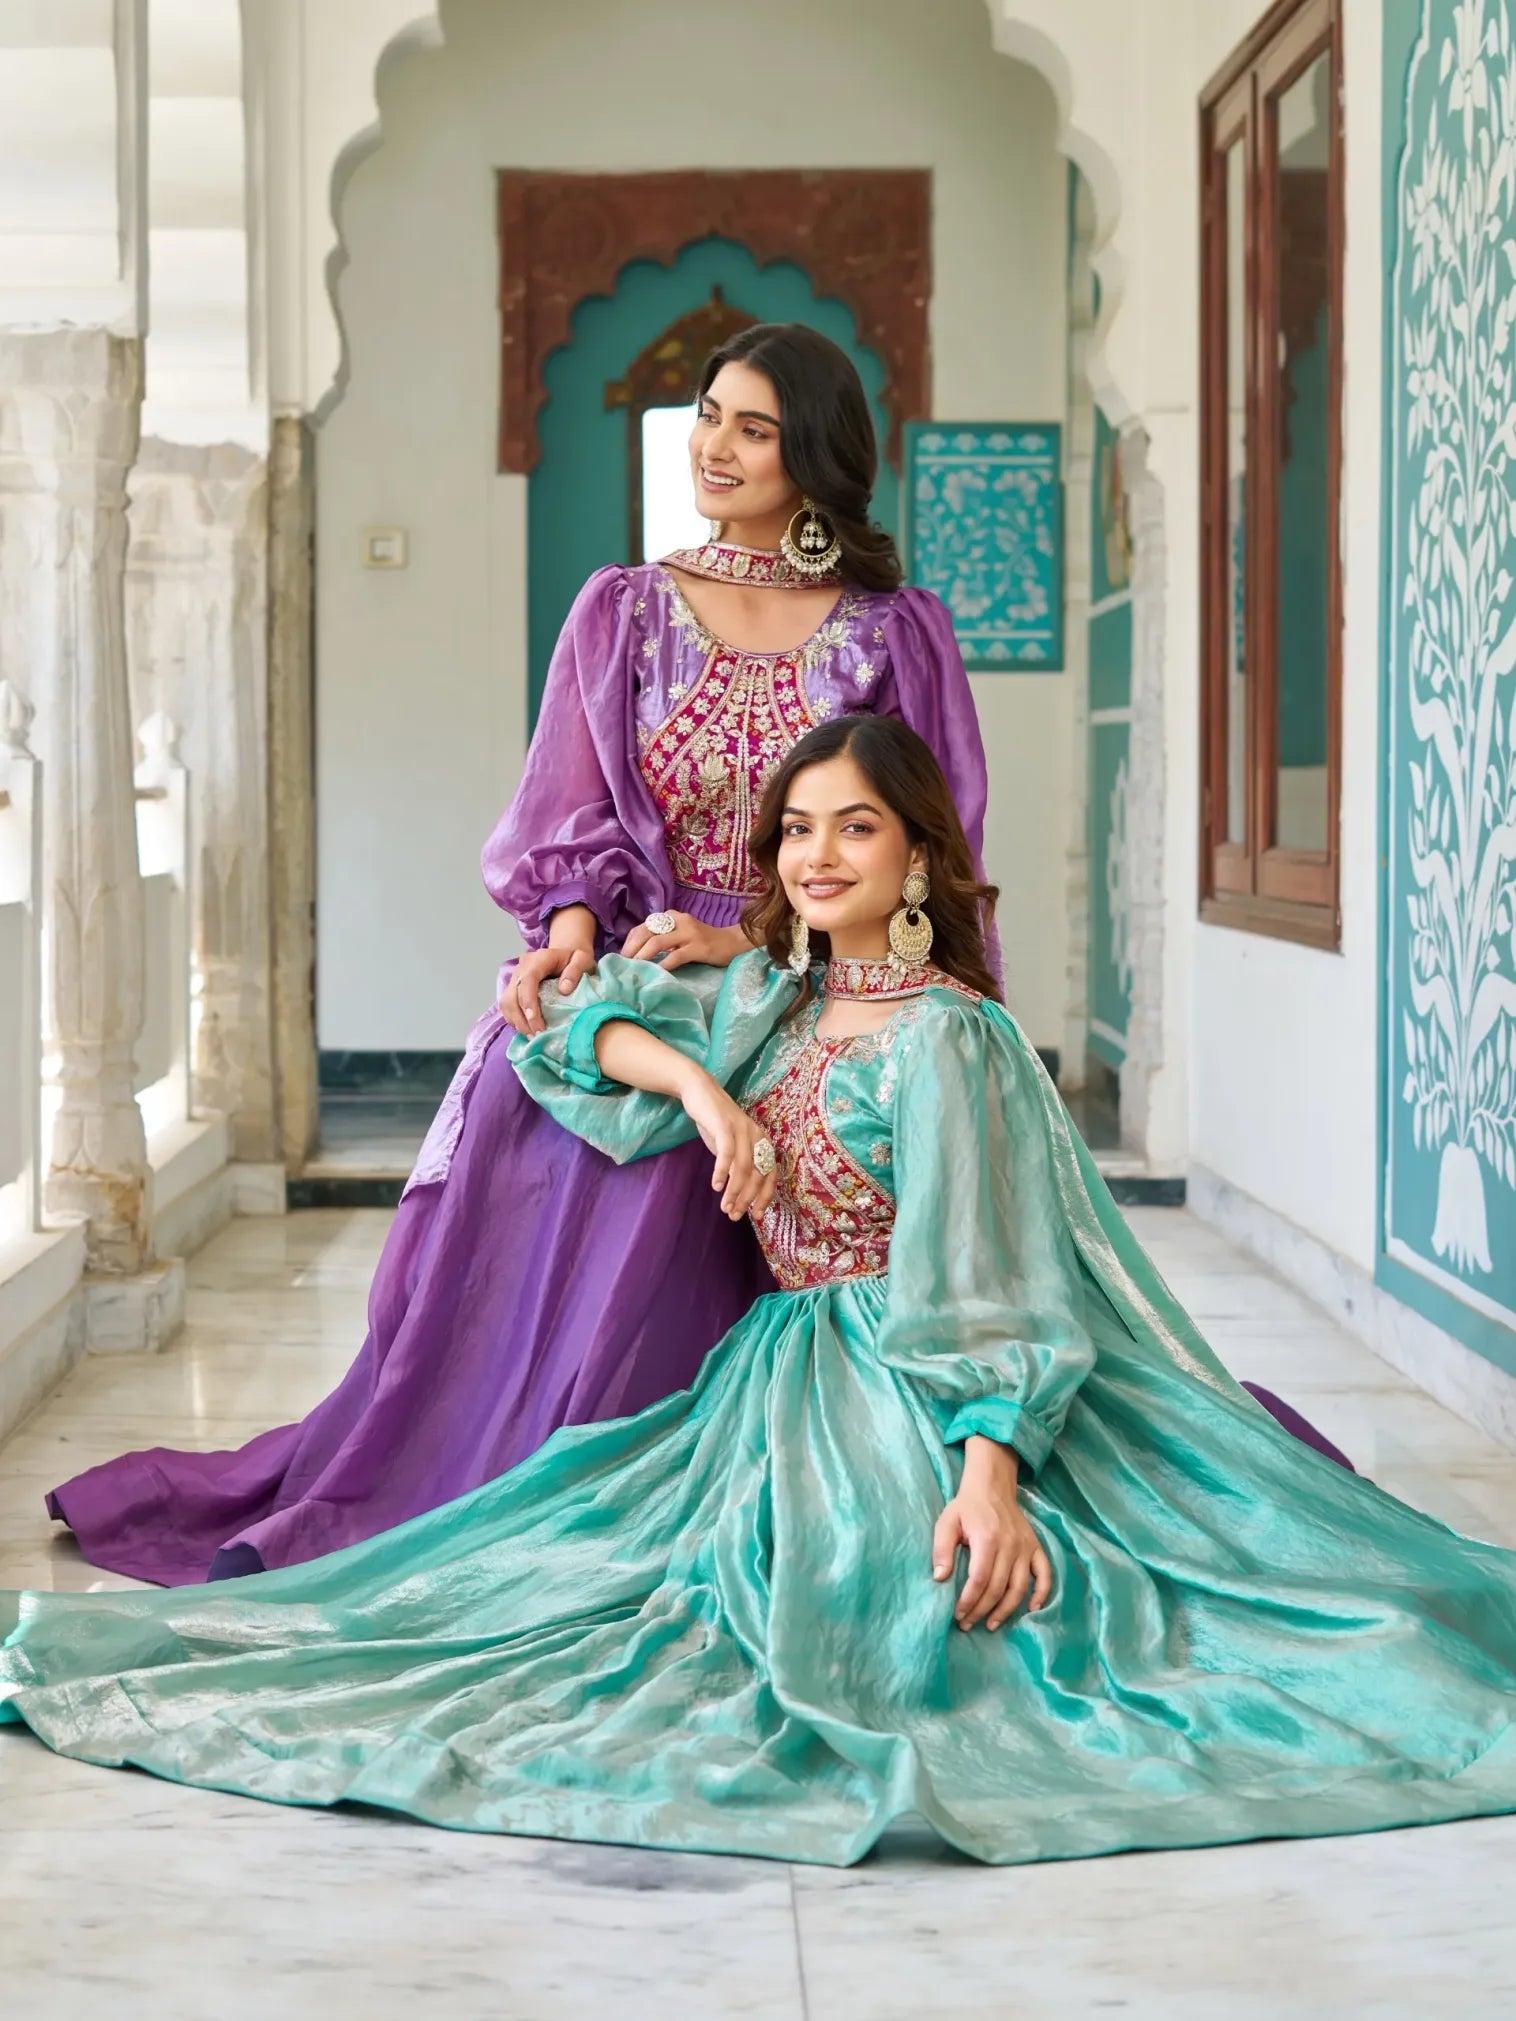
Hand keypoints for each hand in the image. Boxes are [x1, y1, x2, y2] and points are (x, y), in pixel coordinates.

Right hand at [498, 944, 595, 1034]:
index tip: (537, 1024)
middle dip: (522, 1019)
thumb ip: (575, 971)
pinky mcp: (513, 988)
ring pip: (506, 1003)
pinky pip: (507, 1007)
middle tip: (537, 1036)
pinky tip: (528, 1030)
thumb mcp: (583, 960)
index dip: (529, 1003)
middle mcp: (522, 967)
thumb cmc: (575, 959)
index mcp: (539, 959)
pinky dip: (515, 1020)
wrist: (565, 954)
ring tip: (532, 1037)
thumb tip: (564, 990)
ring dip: (517, 1022)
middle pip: (512, 995)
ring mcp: (515, 978)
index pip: (527, 980)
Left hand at [621, 914, 748, 971]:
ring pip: (657, 942)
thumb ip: (663, 938)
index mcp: (671, 916)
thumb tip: (637, 953)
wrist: (732, 943)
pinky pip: (676, 956)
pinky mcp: (698, 947)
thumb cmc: (703, 942)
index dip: (629, 942)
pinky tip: (656, 973)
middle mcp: (678, 920)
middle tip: (623, 964)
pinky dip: (663, 965)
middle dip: (631, 949)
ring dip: (642, 956)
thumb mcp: (680, 935)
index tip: (622, 957)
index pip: (642, 926)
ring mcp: (689, 933)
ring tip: (634, 968)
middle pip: (646, 932)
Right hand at [678, 1069, 778, 1221]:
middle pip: (757, 1174)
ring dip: (734, 1191)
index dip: (765, 1196)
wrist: (700, 1091)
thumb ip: (737, 1166)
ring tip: (725, 1208)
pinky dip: (722, 1172)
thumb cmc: (715, 1122)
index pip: (770, 1174)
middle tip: (734, 1215)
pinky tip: (716, 1186)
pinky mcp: (724, 1125)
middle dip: (747, 1199)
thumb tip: (740, 1195)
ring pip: (743, 1168)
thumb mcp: (730, 1147)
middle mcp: (757, 1136)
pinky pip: (726, 1153)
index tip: (756, 1215)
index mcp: (762, 1142)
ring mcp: (742, 1129)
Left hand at [932, 1439, 1051, 1630]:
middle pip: (998, 1588)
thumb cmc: (966, 1508)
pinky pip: (1045, 1574)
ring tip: (991, 1625)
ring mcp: (1026, 1547)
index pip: (980, 1579)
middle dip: (981, 1610)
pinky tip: (1032, 1609)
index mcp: (987, 1539)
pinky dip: (1042, 1594)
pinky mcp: (1036, 1548)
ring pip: (1019, 1587)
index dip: (969, 1601)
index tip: (958, 1614)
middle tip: (967, 1624)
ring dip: (1006, 1610)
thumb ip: (941, 1549)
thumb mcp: (946, 1522)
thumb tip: (940, 1578)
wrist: (992, 1487)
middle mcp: (1010, 1545)